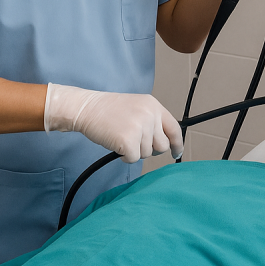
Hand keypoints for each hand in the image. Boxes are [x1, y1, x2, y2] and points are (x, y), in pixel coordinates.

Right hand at [44, 84, 183, 162]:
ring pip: (147, 154)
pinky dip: (125, 157)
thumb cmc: (109, 110)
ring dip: (135, 151)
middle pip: (162, 146)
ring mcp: (140, 127)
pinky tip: (117, 145)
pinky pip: (134, 159)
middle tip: (136, 144)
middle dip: (150, 149)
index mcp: (154, 106)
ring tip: (122, 138)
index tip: (177, 152)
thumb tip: (165, 142)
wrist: (87, 108)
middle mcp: (150, 115)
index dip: (177, 143)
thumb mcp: (138, 107)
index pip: (174, 128)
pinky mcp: (128, 140)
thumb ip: (152, 120)